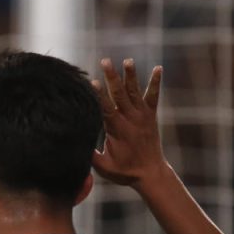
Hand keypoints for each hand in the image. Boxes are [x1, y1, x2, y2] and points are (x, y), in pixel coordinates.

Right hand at [91, 57, 166, 188]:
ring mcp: (142, 116)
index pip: (106, 108)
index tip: (92, 81)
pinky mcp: (151, 116)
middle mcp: (130, 120)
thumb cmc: (124, 171)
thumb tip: (75, 144)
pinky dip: (155, 83)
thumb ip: (90, 156)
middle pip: (119, 94)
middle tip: (105, 61)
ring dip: (131, 75)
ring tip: (127, 60)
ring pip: (135, 92)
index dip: (99, 94)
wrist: (150, 173)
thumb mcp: (103, 167)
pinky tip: (158, 68)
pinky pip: (153, 96)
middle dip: (112, 77)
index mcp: (117, 130)